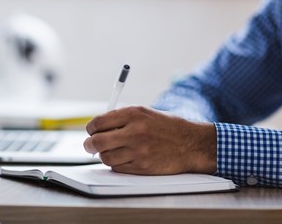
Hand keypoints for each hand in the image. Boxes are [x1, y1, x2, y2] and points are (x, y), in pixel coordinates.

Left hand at [84, 106, 216, 174]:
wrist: (191, 144)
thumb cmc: (167, 127)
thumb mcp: (145, 113)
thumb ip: (121, 118)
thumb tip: (97, 128)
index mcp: (134, 114)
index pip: (98, 122)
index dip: (91, 128)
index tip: (91, 131)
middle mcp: (135, 131)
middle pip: (97, 142)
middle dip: (89, 144)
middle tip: (90, 145)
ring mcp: (138, 151)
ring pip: (105, 157)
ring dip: (104, 155)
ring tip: (112, 151)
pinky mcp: (142, 167)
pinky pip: (117, 168)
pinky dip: (116, 164)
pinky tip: (125, 158)